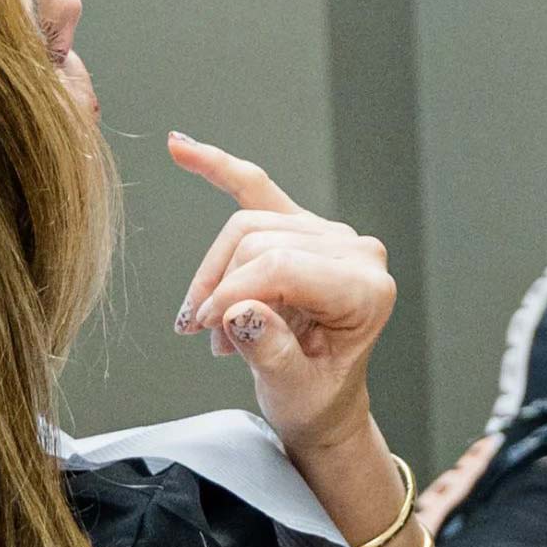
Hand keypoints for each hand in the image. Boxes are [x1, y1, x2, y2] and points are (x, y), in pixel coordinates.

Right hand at [169, 136, 394, 464]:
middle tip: (205, 333)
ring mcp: (330, 234)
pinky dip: (217, 168)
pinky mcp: (302, 227)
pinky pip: (256, 188)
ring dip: (216, 271)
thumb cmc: (316, 398)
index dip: (233, 292)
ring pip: (247, 223)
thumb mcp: (294, 391)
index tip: (205, 326)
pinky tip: (180, 146)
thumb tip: (240, 312)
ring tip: (211, 322)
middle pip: (260, 241)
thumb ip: (272, 352)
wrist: (323, 400)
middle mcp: (355, 252)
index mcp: (366, 289)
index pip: (282, 266)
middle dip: (221, 286)